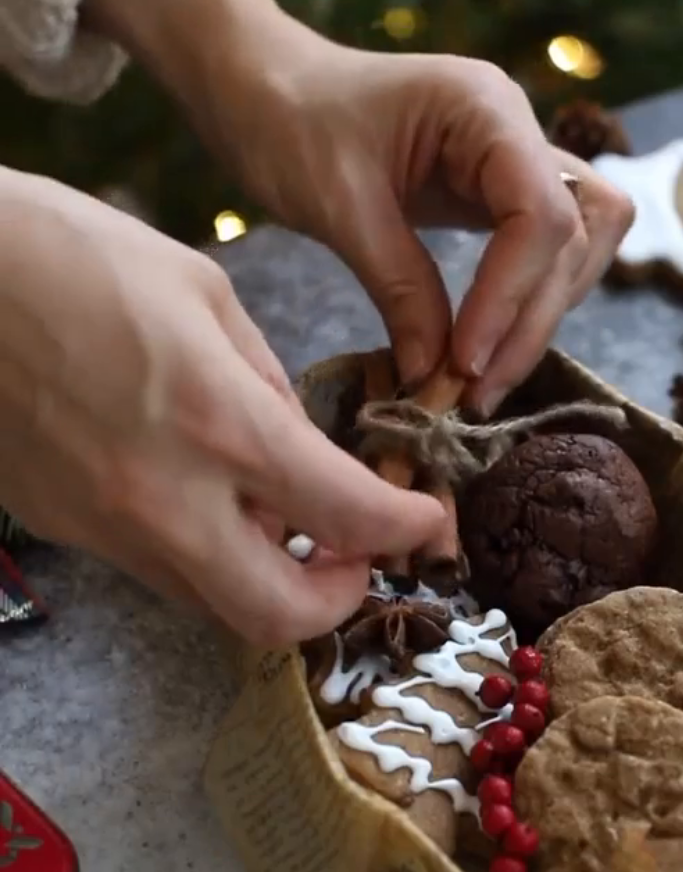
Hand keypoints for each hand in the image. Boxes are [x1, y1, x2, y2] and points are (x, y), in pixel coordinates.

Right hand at [0, 170, 442, 643]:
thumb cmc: (66, 253)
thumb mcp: (201, 292)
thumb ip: (268, 381)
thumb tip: (303, 444)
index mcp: (218, 422)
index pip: (348, 517)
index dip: (406, 530)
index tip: (426, 519)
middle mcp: (165, 498)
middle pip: (279, 619)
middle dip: (338, 598)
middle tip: (355, 552)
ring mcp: (107, 526)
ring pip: (215, 605)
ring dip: (269, 580)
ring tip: (284, 519)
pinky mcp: (66, 529)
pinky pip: (159, 570)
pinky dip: (205, 554)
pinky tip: (205, 496)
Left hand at [203, 33, 633, 413]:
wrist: (261, 88)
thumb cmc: (288, 121)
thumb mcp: (338, 206)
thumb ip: (398, 288)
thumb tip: (434, 375)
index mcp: (486, 109)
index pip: (542, 215)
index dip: (512, 297)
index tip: (464, 363)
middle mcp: (517, 132)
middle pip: (573, 241)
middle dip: (529, 323)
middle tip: (474, 395)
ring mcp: (514, 164)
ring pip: (577, 250)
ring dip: (539, 319)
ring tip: (480, 381)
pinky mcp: (496, 198)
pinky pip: (544, 256)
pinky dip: (524, 305)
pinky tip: (483, 349)